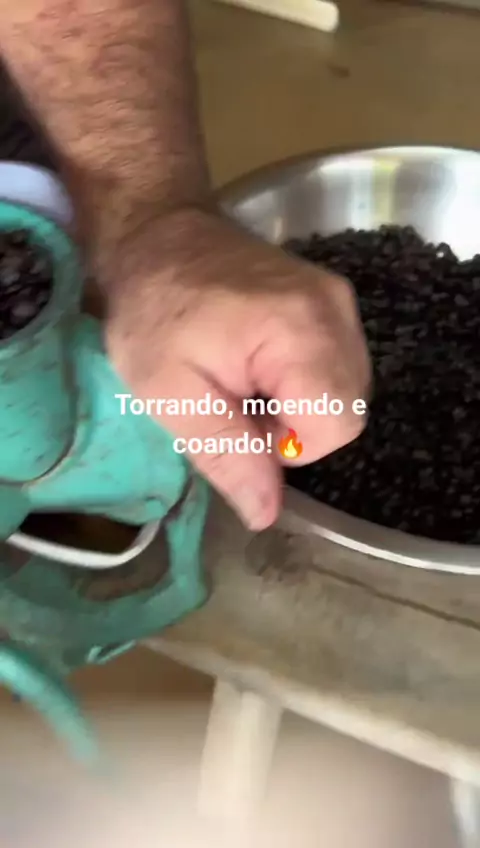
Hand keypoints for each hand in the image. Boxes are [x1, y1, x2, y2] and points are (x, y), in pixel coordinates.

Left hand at [102, 207, 370, 530]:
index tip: (237, 419)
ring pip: (346, 394)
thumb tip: (267, 516)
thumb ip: (225, 456)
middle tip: (236, 400)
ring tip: (246, 379)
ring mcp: (341, 301)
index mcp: (300, 332)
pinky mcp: (334, 300)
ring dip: (298, 406)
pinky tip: (262, 365)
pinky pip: (338, 368)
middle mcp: (337, 312)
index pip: (335, 428)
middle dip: (292, 427)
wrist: (156, 237)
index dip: (284, 444)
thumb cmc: (152, 314)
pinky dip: (304, 383)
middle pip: (347, 413)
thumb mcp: (169, 395)